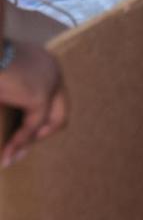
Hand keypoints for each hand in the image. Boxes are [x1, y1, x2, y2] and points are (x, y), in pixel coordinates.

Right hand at [0, 42, 67, 168]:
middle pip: (60, 109)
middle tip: (20, 151)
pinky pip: (33, 125)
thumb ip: (13, 93)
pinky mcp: (40, 95)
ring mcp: (50, 81)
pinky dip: (20, 141)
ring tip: (12, 157)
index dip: (38, 119)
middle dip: (42, 133)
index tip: (20, 134)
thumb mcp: (3, 75)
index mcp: (45, 62)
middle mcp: (53, 69)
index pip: (52, 97)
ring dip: (31, 142)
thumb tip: (12, 114)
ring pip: (52, 121)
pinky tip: (7, 153)